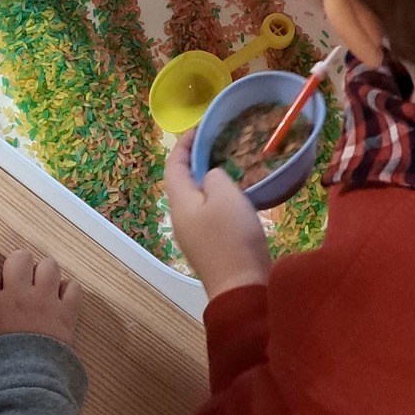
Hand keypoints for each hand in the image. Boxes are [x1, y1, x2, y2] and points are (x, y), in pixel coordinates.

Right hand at [0, 241, 79, 353]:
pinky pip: (73, 287)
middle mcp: (18, 297)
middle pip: (20, 257)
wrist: (24, 395)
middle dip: (19, 264)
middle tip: (18, 278)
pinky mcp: (67, 314)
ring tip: (43, 287)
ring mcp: (45, 303)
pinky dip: (68, 291)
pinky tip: (63, 301)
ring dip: (45, 274)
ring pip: (49, 265)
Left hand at [165, 134, 270, 300]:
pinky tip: (236, 195)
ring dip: (208, 177)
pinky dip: (217, 196)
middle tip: (218, 142)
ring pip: (195, 197)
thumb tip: (210, 177)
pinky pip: (207, 211)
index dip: (184, 144)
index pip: (173, 165)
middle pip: (182, 181)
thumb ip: (214, 177)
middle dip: (196, 159)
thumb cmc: (232, 237)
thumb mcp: (225, 196)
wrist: (241, 287)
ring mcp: (194, 234)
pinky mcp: (209, 246)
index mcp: (180, 202)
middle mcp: (181, 218)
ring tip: (229, 164)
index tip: (201, 127)